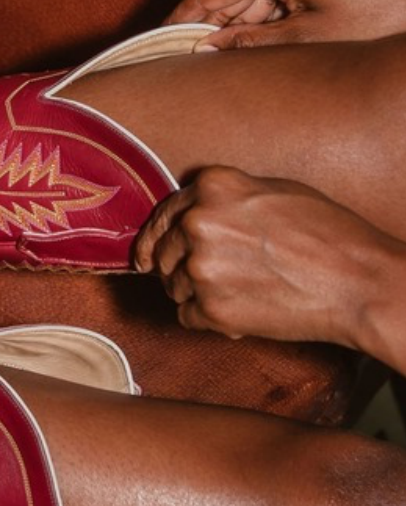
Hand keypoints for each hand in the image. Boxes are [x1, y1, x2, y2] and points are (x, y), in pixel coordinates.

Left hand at [134, 166, 405, 359]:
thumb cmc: (328, 235)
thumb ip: (225, 198)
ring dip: (198, 295)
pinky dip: (210, 319)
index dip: (157, 237)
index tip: (147, 255)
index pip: (163, 215)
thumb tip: (190, 215)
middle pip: (162, 254)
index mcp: (212, 186)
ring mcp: (201, 267)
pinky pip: (188, 317)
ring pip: (174, 288)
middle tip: (216, 277)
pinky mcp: (210, 308)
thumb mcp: (274, 191)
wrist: (357, 281)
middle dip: (181, 268)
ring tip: (244, 291)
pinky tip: (245, 309)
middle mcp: (198, 222)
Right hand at [168, 0, 405, 48]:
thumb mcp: (307, 40)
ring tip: (214, 59)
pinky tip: (248, 41)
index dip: (178, 23)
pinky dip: (256, 11)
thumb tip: (205, 47)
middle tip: (179, 62)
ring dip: (233, 22)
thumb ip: (248, 42)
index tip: (153, 47)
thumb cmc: (379, 18)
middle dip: (205, 26)